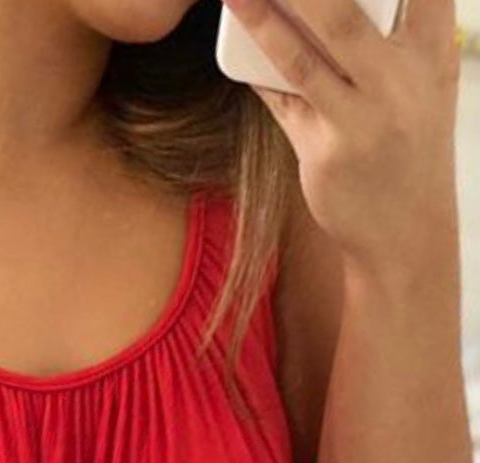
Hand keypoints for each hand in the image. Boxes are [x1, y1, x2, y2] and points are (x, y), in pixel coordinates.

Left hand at [221, 0, 461, 274]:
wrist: (407, 235)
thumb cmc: (408, 143)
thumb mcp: (420, 80)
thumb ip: (394, 30)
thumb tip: (310, 10)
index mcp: (432, 51)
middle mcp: (400, 80)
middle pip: (343, 12)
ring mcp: (361, 119)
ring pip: (304, 52)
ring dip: (264, 12)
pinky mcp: (325, 151)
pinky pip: (282, 95)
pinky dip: (256, 60)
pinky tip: (236, 26)